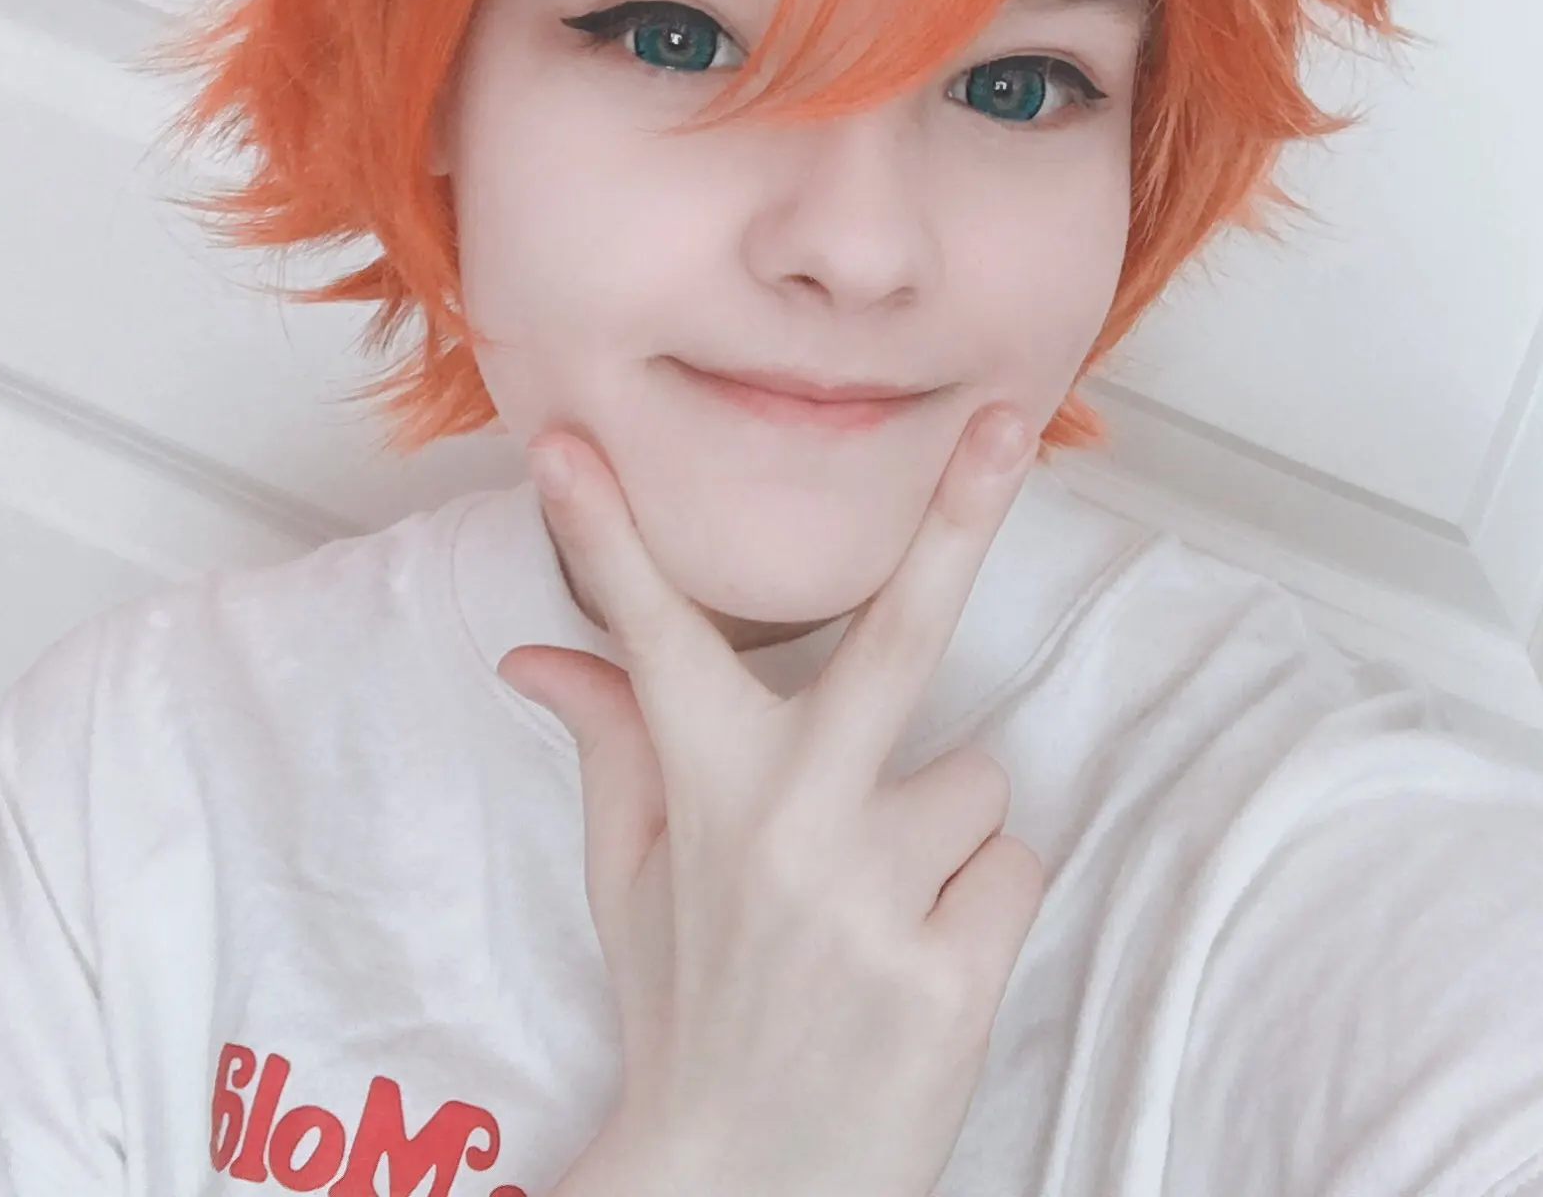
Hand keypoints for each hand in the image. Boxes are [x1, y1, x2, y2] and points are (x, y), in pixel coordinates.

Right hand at [498, 403, 1044, 1196]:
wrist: (738, 1184)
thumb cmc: (690, 1003)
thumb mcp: (631, 876)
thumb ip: (608, 741)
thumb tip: (531, 653)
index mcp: (702, 791)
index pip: (650, 640)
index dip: (605, 541)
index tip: (564, 449)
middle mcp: (789, 828)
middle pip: (898, 639)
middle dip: (958, 517)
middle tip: (1008, 422)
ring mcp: (872, 901)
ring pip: (979, 778)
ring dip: (943, 832)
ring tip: (877, 911)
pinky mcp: (949, 974)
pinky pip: (1012, 864)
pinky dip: (976, 903)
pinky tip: (916, 961)